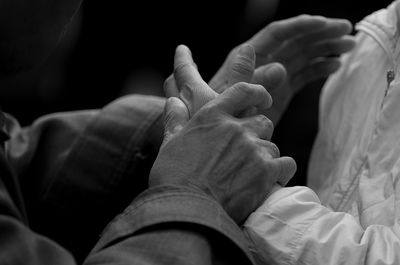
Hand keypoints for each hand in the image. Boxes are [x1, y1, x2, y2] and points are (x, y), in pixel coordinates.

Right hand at [151, 47, 295, 223]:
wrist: (187, 210)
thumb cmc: (174, 177)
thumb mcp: (170, 144)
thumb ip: (175, 119)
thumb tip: (173, 100)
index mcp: (213, 116)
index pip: (243, 91)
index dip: (258, 93)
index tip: (264, 99)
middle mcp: (236, 128)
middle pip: (263, 122)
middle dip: (259, 135)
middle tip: (247, 152)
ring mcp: (253, 149)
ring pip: (273, 146)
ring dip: (265, 157)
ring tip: (250, 174)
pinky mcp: (267, 172)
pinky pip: (286, 164)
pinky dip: (281, 172)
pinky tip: (269, 182)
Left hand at [209, 15, 355, 123]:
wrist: (223, 141)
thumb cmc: (219, 118)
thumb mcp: (232, 99)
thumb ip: (254, 81)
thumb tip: (280, 67)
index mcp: (248, 58)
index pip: (277, 34)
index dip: (301, 26)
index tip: (326, 24)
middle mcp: (262, 63)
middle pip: (294, 41)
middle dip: (320, 33)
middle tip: (348, 30)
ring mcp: (273, 77)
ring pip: (302, 56)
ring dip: (325, 49)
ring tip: (350, 46)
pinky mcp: (281, 92)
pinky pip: (303, 75)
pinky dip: (318, 69)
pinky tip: (335, 66)